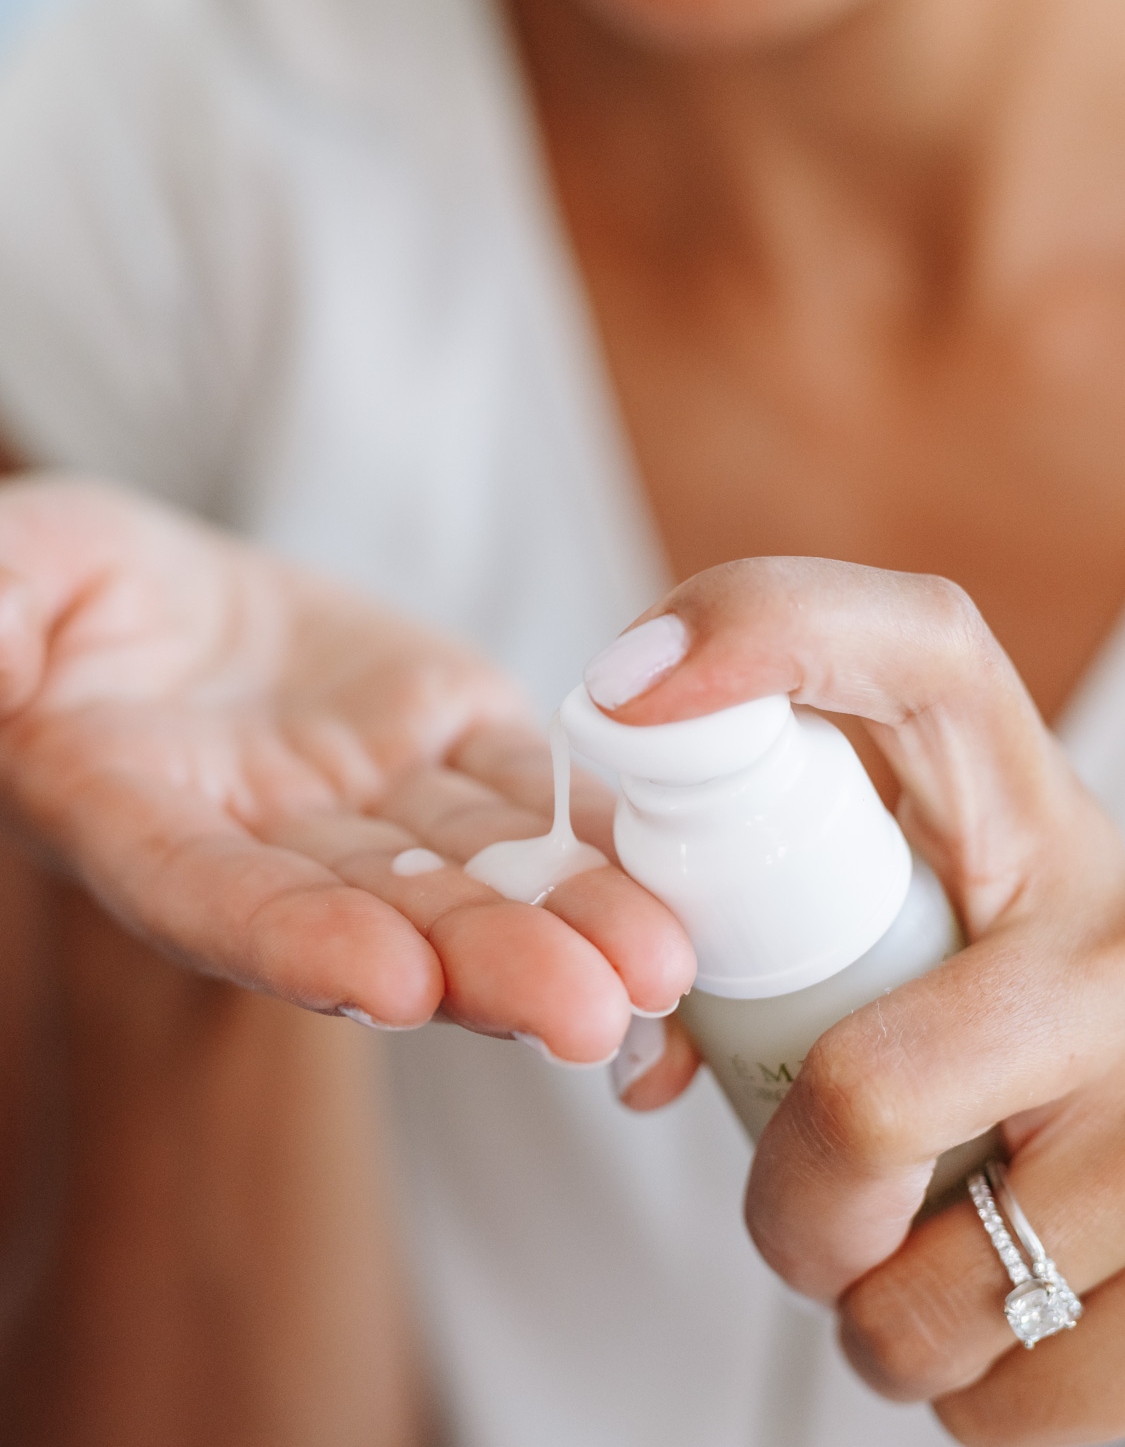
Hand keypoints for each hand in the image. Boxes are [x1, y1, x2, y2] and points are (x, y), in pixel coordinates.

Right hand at [0, 477, 692, 1058]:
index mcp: (143, 826)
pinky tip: (672, 865)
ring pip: (478, 869)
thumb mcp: (14, 577)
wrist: (166, 602)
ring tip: (660, 968)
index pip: (219, 900)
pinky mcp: (451, 746)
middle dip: (482, 965)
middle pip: (382, 918)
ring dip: (568, 919)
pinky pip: (531, 787)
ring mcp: (374, 803)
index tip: (389, 982)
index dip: (296, 943)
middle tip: (588, 1013)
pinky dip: (596, 826)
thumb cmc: (61, 591)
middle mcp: (275, 846)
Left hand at [589, 557, 1124, 1445]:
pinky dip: (967, 1399)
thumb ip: (771, 945)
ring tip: (927, 1258)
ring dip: (876, 1309)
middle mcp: (1120, 935)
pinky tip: (1007, 1321)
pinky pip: (1012, 1403)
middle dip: (793, 1203)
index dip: (756, 635)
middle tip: (815, 1210)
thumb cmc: (1002, 1018)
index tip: (623, 692)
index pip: (914, 652)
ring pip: (918, 1289)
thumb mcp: (925, 937)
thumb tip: (638, 1055)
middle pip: (859, 1098)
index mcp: (1027, 823)